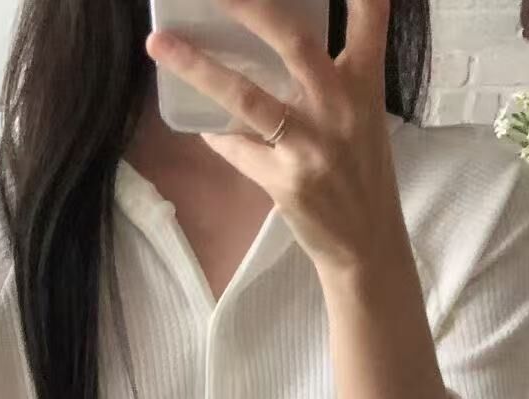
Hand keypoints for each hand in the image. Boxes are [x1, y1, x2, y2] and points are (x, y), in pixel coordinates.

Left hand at [146, 0, 399, 279]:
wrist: (365, 244)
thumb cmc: (359, 173)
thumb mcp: (362, 115)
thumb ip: (330, 76)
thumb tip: (268, 38)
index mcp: (364, 82)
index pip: (370, 14)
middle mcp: (341, 107)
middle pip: (294, 41)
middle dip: (249, 6)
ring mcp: (311, 146)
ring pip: (247, 98)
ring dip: (198, 68)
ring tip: (159, 44)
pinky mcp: (285, 182)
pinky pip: (235, 148)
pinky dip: (215, 134)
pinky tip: (203, 125)